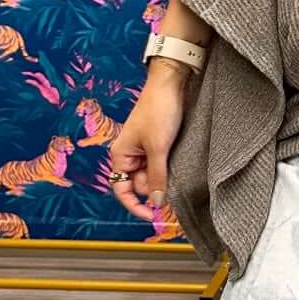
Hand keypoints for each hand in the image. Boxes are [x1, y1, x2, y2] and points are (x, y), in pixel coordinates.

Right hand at [108, 65, 190, 222]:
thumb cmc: (158, 110)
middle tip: (172, 182)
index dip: (135, 205)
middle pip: (141, 185)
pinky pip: (161, 165)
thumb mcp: (158, 147)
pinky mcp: (158, 145)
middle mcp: (129, 155)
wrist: (171, 83)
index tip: (152, 216)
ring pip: (153, 176)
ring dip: (164, 177)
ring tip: (176, 164)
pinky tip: (178, 163)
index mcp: (120, 155)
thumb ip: (157, 176)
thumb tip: (156, 202)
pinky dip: (169, 168)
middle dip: (155, 187)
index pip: (122, 190)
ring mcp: (144, 150)